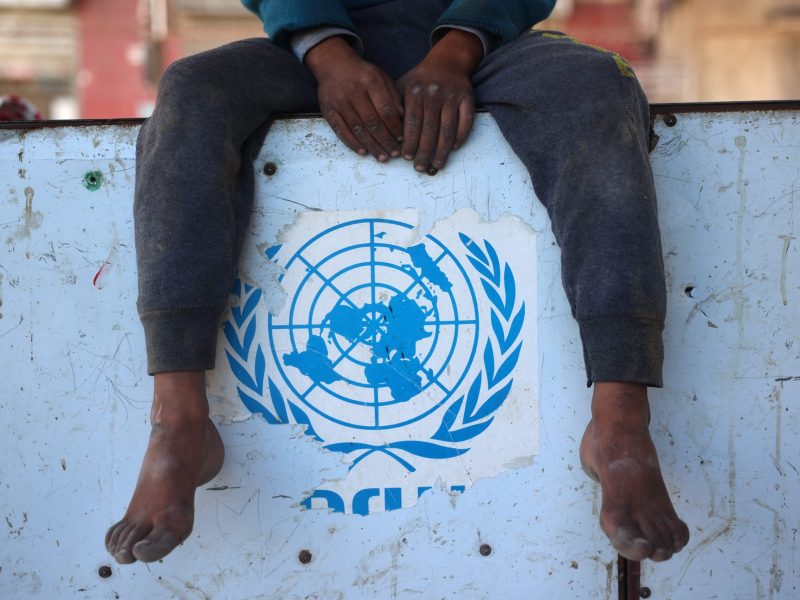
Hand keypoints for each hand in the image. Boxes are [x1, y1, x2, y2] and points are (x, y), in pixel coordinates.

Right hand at [306, 36, 403, 161]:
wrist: (333, 64)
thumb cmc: (362, 74)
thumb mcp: (381, 77)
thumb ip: (393, 96)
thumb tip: (403, 118)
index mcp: (371, 81)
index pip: (386, 110)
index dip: (395, 127)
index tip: (402, 139)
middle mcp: (354, 91)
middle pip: (372, 122)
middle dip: (385, 140)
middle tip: (395, 153)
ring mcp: (339, 101)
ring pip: (358, 129)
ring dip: (371, 146)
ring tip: (382, 157)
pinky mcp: (328, 110)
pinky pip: (341, 130)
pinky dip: (352, 143)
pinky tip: (363, 152)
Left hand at [397, 29, 482, 171]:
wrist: (448, 61)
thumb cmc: (421, 80)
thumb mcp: (403, 86)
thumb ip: (395, 107)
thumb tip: (390, 136)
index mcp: (415, 91)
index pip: (411, 122)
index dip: (409, 142)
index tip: (406, 158)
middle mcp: (433, 93)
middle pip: (429, 129)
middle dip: (424, 151)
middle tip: (419, 167)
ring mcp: (452, 96)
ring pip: (447, 129)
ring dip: (442, 150)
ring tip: (436, 165)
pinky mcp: (468, 98)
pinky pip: (465, 121)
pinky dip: (460, 136)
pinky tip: (453, 148)